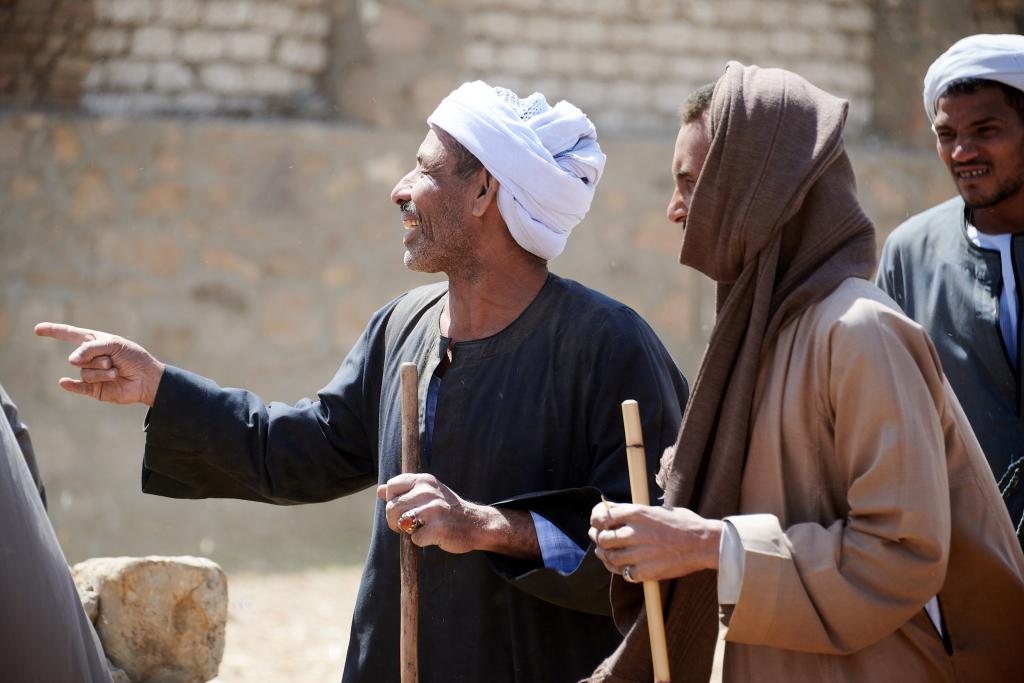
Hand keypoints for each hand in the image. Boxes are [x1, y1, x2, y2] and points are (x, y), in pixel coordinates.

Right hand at [35, 322, 165, 405]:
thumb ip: (91, 348)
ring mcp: (91, 373)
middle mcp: (90, 357)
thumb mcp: (114, 344)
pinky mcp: (94, 389)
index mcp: (95, 342)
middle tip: (114, 361)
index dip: (54, 331)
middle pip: (79, 357)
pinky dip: (71, 385)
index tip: (37, 329)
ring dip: (102, 372)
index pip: (70, 334)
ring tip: (116, 372)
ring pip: (84, 372)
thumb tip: (71, 360)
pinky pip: (79, 387)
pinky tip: (63, 382)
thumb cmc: (135, 358)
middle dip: (98, 358)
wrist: (148, 379)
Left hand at [376, 474, 538, 558]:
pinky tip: (434, 536)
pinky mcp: (438, 527)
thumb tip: (379, 490)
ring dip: (407, 531)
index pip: (391, 487)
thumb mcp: (428, 493)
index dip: (392, 501)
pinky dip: (421, 542)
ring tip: (421, 529)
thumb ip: (404, 491)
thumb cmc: (447, 509)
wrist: (476, 524)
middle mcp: (428, 491)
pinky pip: (415, 539)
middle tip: (410, 525)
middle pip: (391, 507)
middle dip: (395, 521)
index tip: (405, 508)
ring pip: (400, 522)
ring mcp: (434, 509)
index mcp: (424, 480)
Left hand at [589, 502, 722, 582]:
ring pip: (608, 557)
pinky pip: (622, 573)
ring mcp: (638, 553)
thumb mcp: (656, 509)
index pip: (601, 516)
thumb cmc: (683, 524)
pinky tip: (622, 567)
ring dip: (605, 556)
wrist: (703, 543)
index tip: (597, 522)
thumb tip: (612, 511)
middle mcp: (633, 532)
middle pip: (601, 538)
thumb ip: (632, 512)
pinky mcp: (644, 571)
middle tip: (598, 538)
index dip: (595, 520)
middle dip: (597, 538)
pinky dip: (619, 570)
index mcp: (635, 513)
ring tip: (606, 554)